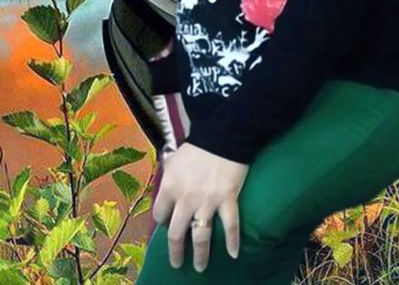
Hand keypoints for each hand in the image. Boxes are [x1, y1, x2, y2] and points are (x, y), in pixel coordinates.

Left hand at [152, 141, 249, 272]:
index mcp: (170, 187)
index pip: (160, 215)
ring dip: (200, 255)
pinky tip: (233, 253)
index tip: (168, 227)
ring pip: (201, 237)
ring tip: (200, 267)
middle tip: (177, 263)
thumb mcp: (174, 159)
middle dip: (176, 252)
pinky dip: (233, 240)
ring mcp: (207, 202)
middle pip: (177, 234)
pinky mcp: (227, 200)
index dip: (163, 223)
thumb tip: (166, 189)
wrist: (223, 135)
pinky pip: (230, 225)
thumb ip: (168, 176)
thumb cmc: (197, 145)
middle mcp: (185, 199)